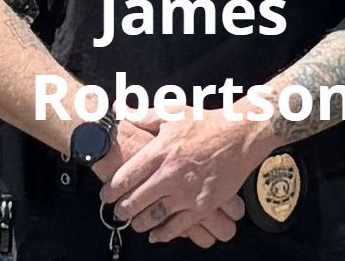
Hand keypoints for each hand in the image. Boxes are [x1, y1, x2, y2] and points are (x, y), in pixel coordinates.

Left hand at [101, 106, 269, 243]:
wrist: (239, 135)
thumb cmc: (205, 122)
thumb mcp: (172, 113)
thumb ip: (142, 114)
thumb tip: (117, 109)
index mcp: (160, 150)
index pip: (127, 176)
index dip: (111, 189)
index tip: (105, 195)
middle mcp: (170, 173)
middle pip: (136, 200)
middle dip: (122, 209)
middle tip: (117, 211)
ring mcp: (186, 192)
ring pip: (153, 216)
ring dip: (139, 222)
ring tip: (133, 222)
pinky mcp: (202, 205)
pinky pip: (177, 226)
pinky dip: (163, 234)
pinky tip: (155, 234)